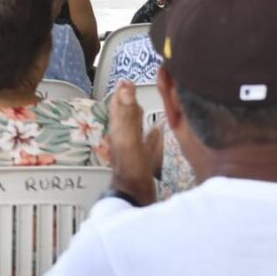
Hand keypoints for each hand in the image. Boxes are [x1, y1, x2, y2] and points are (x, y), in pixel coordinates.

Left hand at [105, 81, 161, 206]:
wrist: (135, 194)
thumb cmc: (132, 167)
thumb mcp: (129, 136)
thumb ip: (127, 112)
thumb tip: (125, 86)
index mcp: (120, 129)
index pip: (119, 105)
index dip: (123, 93)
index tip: (127, 81)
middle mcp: (124, 136)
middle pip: (125, 114)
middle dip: (130, 100)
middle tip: (133, 87)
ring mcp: (133, 148)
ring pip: (134, 126)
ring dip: (138, 114)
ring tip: (143, 105)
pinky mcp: (142, 158)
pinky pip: (147, 140)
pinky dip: (151, 132)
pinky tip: (157, 131)